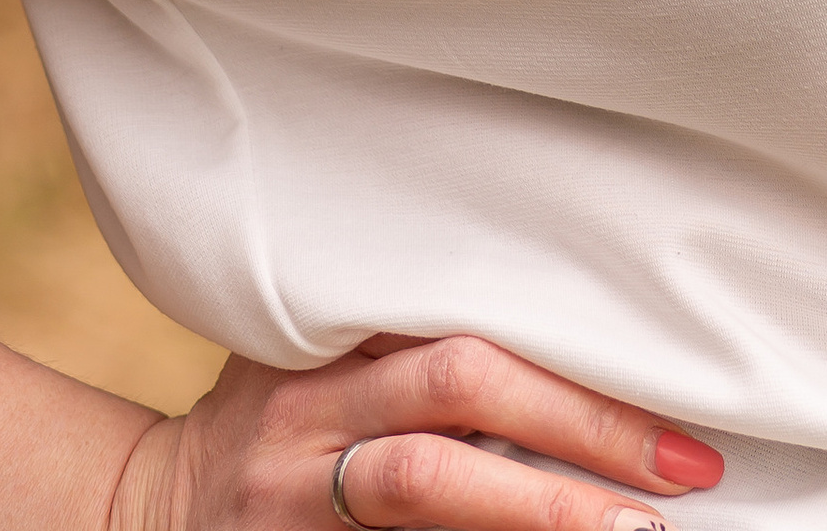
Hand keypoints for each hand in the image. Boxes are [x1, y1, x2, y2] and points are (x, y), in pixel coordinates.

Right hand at [109, 333, 727, 530]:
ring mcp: (300, 490)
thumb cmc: (271, 420)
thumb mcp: (325, 353)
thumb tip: (584, 329)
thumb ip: (418, 339)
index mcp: (338, 332)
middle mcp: (315, 403)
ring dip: (541, 507)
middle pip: (458, 385)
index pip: (463, 315)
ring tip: (634, 530)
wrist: (142, 510)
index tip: (666, 372)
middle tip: (684, 465)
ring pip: (427, 484)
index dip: (565, 348)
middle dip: (579, 422)